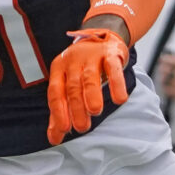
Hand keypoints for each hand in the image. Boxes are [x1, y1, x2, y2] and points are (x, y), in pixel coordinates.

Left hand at [46, 27, 129, 144]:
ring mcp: (92, 56)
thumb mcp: (68, 84)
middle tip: (82, 127)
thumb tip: (54, 139)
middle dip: (76, 109)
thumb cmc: (82, 67)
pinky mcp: (111, 54)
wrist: (102, 36)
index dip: (58, 112)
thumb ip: (61, 111)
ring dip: (92, 96)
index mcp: (59, 69)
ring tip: (95, 112)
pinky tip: (119, 100)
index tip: (63, 129)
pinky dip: (116, 84)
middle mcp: (73, 61)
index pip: (55, 92)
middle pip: (73, 87)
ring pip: (90, 78)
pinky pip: (113, 69)